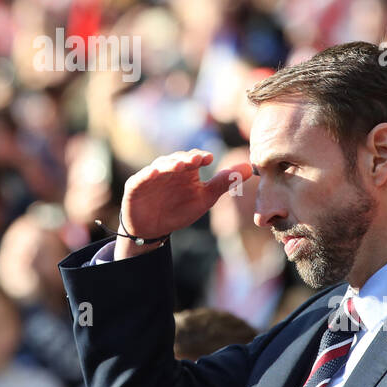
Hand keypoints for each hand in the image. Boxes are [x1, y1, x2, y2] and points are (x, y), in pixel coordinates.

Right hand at [117, 149, 250, 257]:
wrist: (152, 229)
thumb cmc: (179, 209)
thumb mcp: (204, 198)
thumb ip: (224, 182)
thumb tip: (250, 167)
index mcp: (186, 170)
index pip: (194, 159)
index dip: (200, 157)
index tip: (209, 159)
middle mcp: (168, 168)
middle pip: (177, 159)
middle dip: (186, 159)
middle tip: (196, 160)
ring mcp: (151, 176)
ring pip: (160, 165)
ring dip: (169, 164)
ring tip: (179, 165)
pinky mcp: (136, 185)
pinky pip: (141, 178)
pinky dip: (148, 175)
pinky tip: (154, 173)